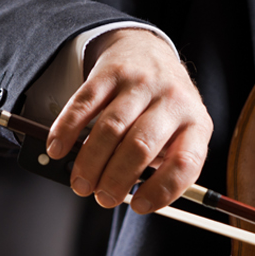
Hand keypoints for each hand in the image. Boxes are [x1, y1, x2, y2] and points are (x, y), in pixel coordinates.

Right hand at [46, 28, 211, 212]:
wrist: (149, 50)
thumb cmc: (163, 108)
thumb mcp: (180, 133)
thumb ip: (162, 165)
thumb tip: (129, 198)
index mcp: (196, 124)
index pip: (185, 162)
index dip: (161, 190)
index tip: (139, 206)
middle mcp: (173, 101)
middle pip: (140, 146)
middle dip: (116, 179)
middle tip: (101, 198)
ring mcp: (141, 83)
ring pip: (111, 128)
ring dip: (90, 162)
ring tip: (81, 184)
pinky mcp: (111, 72)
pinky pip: (85, 103)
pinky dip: (67, 130)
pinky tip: (58, 149)